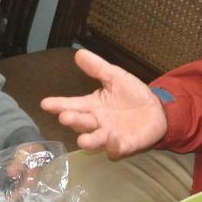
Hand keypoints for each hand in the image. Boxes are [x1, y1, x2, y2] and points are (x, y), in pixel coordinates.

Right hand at [40, 49, 166, 158]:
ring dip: (89, 141)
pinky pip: (116, 148)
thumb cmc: (132, 95)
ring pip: (95, 140)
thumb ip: (98, 68)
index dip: (58, 105)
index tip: (45, 103)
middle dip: (73, 120)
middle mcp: (97, 122)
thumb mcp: (115, 77)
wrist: (157, 111)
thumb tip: (79, 53)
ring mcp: (109, 135)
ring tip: (83, 140)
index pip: (72, 105)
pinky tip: (112, 139)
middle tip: (65, 117)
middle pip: (81, 123)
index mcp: (92, 106)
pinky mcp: (124, 145)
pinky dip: (113, 146)